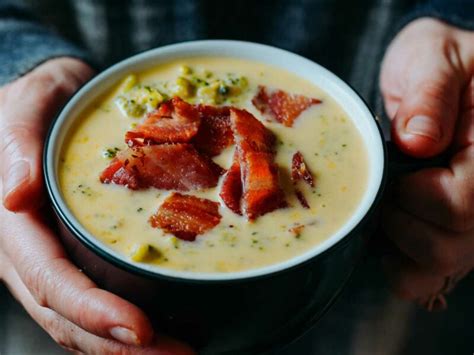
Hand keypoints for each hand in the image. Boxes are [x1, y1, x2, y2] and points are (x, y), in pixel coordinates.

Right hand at [0, 58, 193, 353]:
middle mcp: (31, 254)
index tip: (141, 330)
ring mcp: (53, 260)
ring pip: (81, 321)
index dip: (92, 311)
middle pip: (69, 317)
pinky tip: (166, 328)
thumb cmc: (39, 102)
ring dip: (127, 347)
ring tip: (180, 352)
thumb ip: (18, 143)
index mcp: (13, 225)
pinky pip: (97, 300)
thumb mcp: (28, 106)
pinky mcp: (75, 257)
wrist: (51, 105)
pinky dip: (126, 325)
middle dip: (121, 347)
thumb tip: (14, 196)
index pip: (50, 281)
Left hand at [380, 18, 473, 309]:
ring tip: (388, 200)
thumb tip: (418, 141)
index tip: (395, 164)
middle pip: (447, 246)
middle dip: (399, 219)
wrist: (441, 77)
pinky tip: (386, 232)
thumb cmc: (438, 62)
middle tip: (385, 182)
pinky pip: (429, 274)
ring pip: (439, 265)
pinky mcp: (456, 231)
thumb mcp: (432, 57)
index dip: (415, 194)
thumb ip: (430, 95)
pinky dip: (401, 263)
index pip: (460, 205)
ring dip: (397, 242)